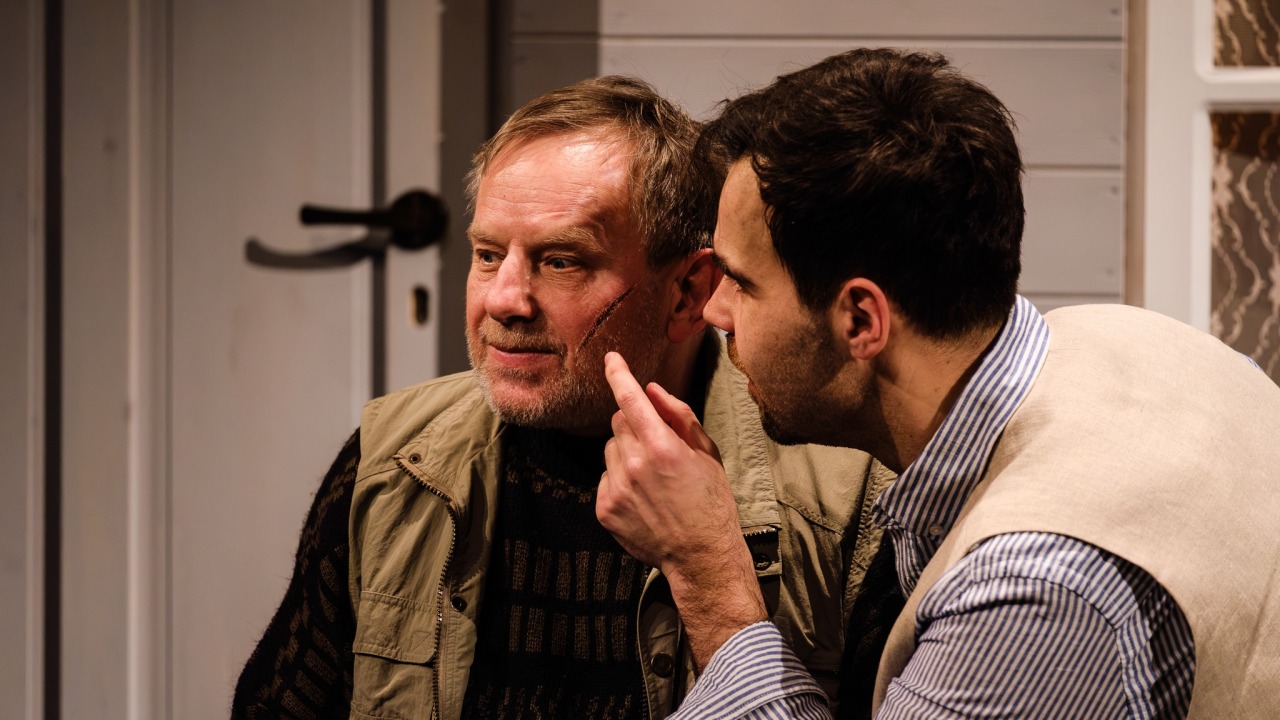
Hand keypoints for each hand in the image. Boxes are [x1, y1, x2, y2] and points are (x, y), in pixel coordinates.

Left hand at [597, 351, 766, 666]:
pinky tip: (643, 499)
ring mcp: (615, 488)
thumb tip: (652, 390)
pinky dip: (619, 481)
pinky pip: (605, 478)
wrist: (700, 555)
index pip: (630, 399)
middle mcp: (633, 465)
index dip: (619, 374)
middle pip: (618, 423)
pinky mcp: (604, 508)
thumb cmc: (711, 502)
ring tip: (652, 480)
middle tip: (658, 448)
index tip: (611, 358)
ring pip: (610, 450)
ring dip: (626, 454)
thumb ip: (679, 416)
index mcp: (662, 447)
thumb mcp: (707, 454)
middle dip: (635, 426)